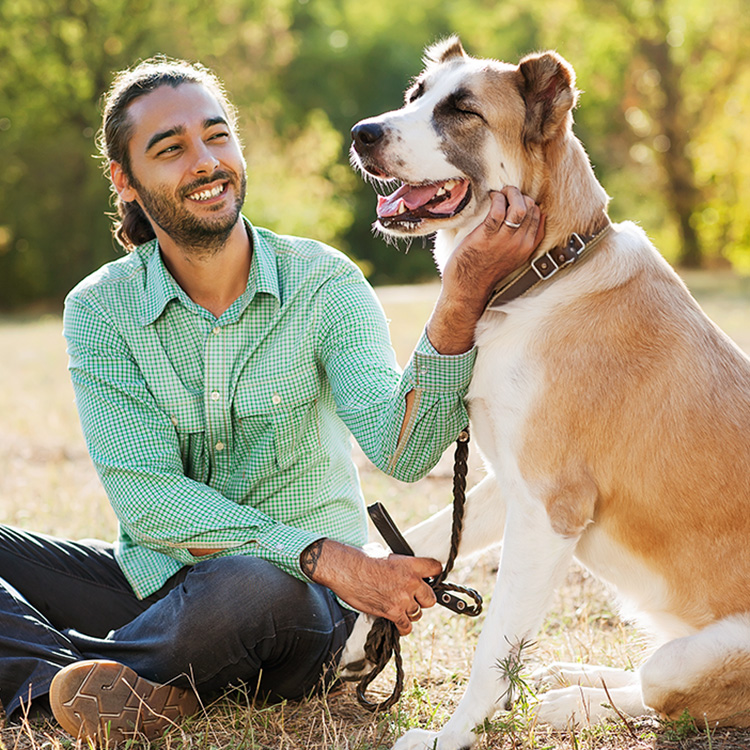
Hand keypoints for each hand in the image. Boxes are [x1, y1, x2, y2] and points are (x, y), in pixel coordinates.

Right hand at [300, 538, 441, 634]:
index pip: (436, 569)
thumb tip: (400, 566)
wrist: (345, 569)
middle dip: (422, 599)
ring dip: (410, 612)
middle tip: (412, 596)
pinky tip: (397, 621)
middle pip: (431, 598)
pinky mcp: (392, 612)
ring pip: (418, 614)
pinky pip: (406, 627)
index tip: (429, 578)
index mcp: (410, 564)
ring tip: (399, 607)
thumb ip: (399, 563)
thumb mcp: (385, 554)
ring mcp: (402, 599)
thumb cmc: (361, 558)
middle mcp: (410, 582)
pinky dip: (402, 626)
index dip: (433, 574)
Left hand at [426, 186, 544, 353]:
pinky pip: (497, 210)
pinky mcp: (486, 237)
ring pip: (519, 207)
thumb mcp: (514, 257)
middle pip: (530, 208)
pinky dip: (496, 199)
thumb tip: (535, 217)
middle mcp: (519, 243)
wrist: (468, 288)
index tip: (514, 201)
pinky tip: (490, 198)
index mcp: (527, 247)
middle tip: (506, 194)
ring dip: (510, 193)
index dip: (527, 202)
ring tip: (500, 194)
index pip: (538, 215)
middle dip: (519, 195)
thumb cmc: (487, 270)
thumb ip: (525, 240)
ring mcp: (504, 240)